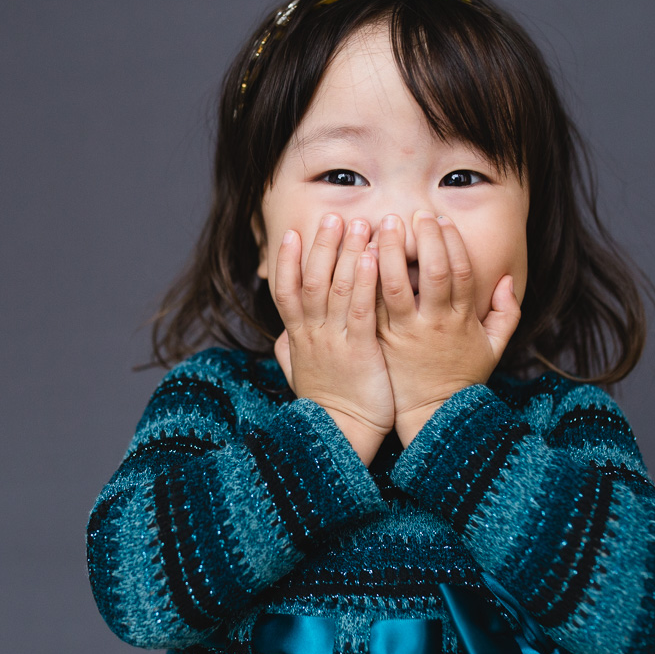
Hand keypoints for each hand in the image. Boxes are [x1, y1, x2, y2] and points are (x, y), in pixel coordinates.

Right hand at [273, 214, 394, 464]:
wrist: (340, 436)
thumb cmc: (328, 408)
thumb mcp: (302, 377)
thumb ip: (290, 354)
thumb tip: (281, 340)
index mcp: (300, 339)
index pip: (287, 292)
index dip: (289, 261)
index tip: (293, 234)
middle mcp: (313, 335)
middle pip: (311, 280)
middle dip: (321, 246)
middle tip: (333, 216)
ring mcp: (334, 341)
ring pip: (335, 287)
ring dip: (345, 253)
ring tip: (356, 224)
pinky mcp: (359, 351)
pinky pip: (359, 308)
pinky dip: (363, 281)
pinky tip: (373, 257)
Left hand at [374, 211, 520, 446]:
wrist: (429, 416)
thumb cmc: (460, 379)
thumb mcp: (494, 349)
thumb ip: (507, 313)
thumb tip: (508, 280)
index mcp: (461, 320)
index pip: (460, 272)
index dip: (451, 242)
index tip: (440, 219)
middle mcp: (432, 323)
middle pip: (431, 272)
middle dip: (424, 239)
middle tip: (413, 213)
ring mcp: (403, 332)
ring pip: (394, 285)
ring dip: (388, 251)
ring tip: (381, 225)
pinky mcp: (379, 341)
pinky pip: (370, 305)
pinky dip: (363, 279)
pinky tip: (356, 255)